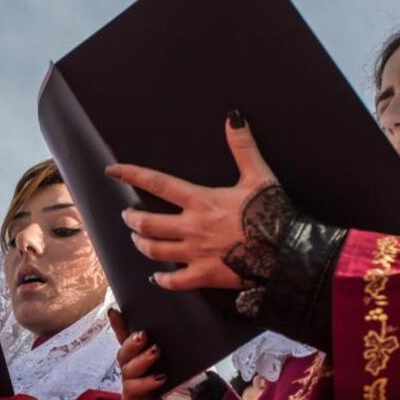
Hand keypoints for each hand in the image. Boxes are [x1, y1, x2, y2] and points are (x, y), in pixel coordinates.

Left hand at [106, 111, 294, 290]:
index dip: (131, 174)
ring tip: (137, 240)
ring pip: (154, 251)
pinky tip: (157, 277)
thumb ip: (242, 146)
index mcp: (201, 201)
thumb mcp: (258, 175)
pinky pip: (174, 282)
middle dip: (132, 219)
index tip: (112, 171)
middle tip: (129, 215)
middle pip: (146, 223)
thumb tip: (233, 117)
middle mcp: (191, 227)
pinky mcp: (204, 275)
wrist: (287, 252)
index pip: (157, 183)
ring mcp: (195, 253)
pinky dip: (161, 280)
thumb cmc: (273, 213)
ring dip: (141, 244)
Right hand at [108, 309, 199, 399]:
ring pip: (127, 369)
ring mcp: (131, 388)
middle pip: (124, 353)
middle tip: (143, 335)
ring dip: (141, 360)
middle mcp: (135, 371)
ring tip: (156, 353)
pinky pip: (132, 388)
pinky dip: (145, 382)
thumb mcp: (183, 358)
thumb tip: (173, 322)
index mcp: (144, 357)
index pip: (128, 339)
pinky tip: (159, 379)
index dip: (119, 326)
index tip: (114, 311)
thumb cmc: (191, 384)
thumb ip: (173, 343)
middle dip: (131, 342)